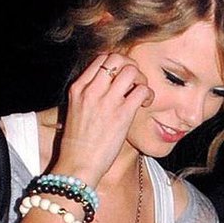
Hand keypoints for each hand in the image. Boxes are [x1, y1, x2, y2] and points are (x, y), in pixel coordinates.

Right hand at [51, 52, 150, 188]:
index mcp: (78, 88)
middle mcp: (92, 90)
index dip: (117, 63)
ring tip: (140, 92)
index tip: (122, 77)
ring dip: (141, 78)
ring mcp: (107, 101)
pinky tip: (145, 104)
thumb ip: (88, 97)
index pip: (101, 59)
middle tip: (134, 82)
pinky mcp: (122, 114)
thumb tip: (106, 90)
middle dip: (130, 65)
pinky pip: (142, 90)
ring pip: (131, 69)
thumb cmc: (77, 144)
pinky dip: (148, 94)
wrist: (77, 165)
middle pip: (116, 58)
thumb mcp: (75, 112)